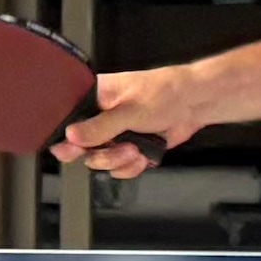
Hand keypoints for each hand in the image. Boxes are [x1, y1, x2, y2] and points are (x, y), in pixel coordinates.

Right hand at [53, 64, 195, 178]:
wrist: (192, 104)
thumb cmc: (164, 92)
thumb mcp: (129, 110)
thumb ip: (99, 126)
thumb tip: (71, 135)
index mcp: (94, 98)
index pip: (68, 121)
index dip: (68, 139)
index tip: (74, 148)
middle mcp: (100, 117)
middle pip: (81, 148)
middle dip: (101, 154)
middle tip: (114, 147)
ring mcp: (114, 135)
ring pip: (101, 161)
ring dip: (119, 160)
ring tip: (135, 149)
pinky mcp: (127, 149)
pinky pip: (119, 168)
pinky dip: (131, 166)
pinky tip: (143, 154)